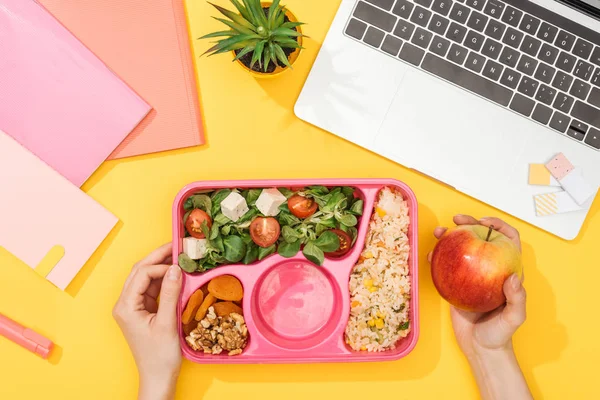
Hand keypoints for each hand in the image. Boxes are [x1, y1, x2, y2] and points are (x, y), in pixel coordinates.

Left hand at [113, 243, 181, 399]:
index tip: (181, 263)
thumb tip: (176, 268)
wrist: (157, 377)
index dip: (161, 265)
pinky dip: (164, 280)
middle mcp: (125, 304)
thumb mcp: (167, 323)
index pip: (142, 274)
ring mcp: (133, 307)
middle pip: (141, 272)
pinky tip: (176, 274)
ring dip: (162, 267)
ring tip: (179, 256)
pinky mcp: (142, 311)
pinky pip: (152, 288)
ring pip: (146, 278)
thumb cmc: (160, 356)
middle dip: (159, 258)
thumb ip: (171, 293)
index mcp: (126, 306)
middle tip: (178, 246)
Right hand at [428, 215, 530, 399]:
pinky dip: (438, 257)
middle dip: (470, 223)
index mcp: (506, 270)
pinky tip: (431, 254)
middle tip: (457, 220)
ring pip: (462, 247)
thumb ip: (517, 299)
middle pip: (481, 237)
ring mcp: (471, 274)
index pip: (508, 239)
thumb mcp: (514, 319)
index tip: (483, 222)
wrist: (480, 347)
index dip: (498, 225)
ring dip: (450, 236)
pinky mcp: (455, 282)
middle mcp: (489, 268)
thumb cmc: (500, 334)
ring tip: (439, 232)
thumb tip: (514, 277)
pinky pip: (446, 264)